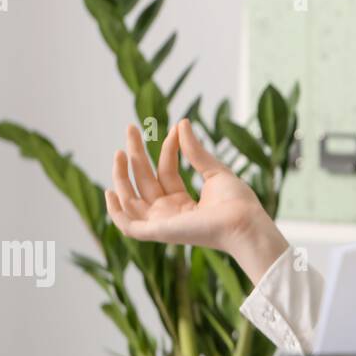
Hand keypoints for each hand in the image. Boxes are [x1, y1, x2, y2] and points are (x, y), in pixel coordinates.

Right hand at [105, 119, 265, 253]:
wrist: (245, 222)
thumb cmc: (237, 202)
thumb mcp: (215, 171)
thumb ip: (195, 151)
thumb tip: (182, 123)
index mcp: (184, 203)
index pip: (166, 172)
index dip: (168, 149)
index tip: (176, 127)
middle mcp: (170, 213)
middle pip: (144, 182)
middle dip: (136, 155)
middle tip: (131, 128)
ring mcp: (162, 223)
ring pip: (131, 200)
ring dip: (122, 176)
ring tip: (120, 151)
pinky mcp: (158, 232)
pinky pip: (128, 226)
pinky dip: (115, 211)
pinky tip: (110, 190)